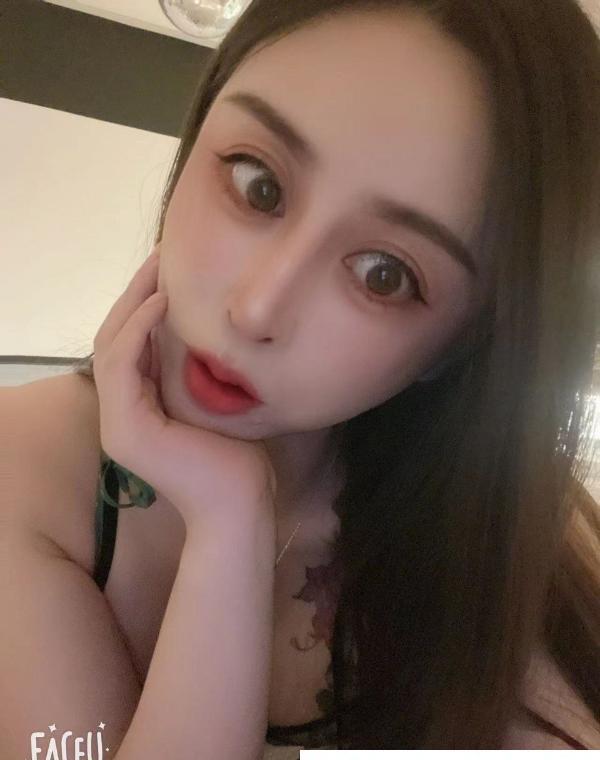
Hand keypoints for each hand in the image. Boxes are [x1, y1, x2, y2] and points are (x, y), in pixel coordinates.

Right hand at [92, 243, 276, 533]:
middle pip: (115, 338)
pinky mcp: (124, 427)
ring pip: (111, 345)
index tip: (169, 271)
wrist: (241, 502)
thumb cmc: (238, 457)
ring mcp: (116, 423)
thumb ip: (196, 372)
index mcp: (138, 408)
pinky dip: (138, 328)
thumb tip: (209, 333)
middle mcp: (120, 413)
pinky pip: (121, 364)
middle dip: (136, 293)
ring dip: (134, 301)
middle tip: (161, 256)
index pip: (131, 345)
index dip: (144, 304)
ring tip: (160, 268)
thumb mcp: (214, 402)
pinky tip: (163, 302)